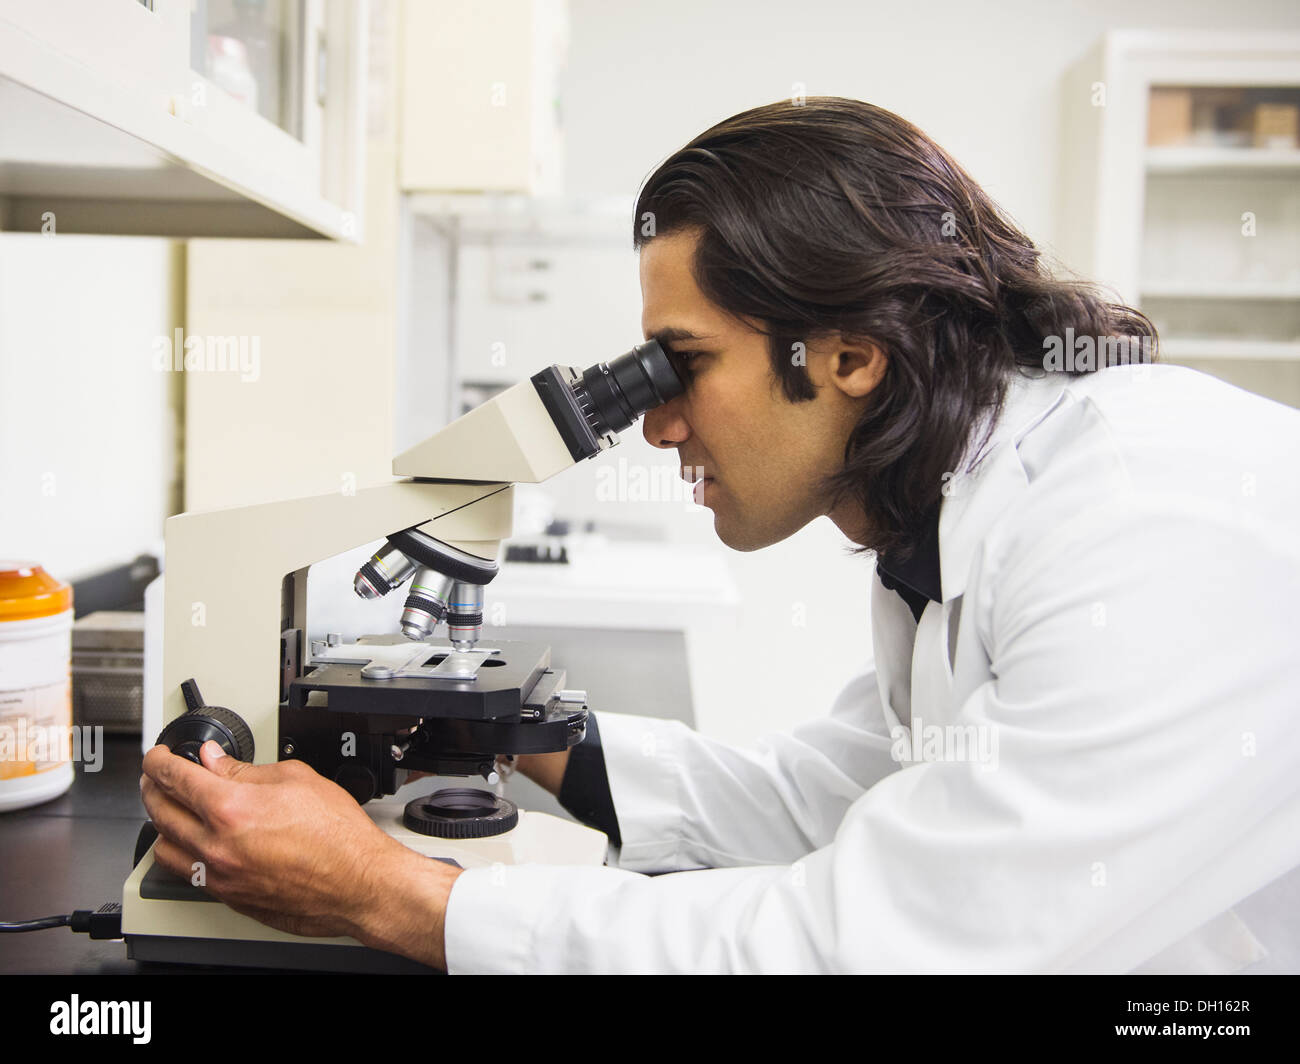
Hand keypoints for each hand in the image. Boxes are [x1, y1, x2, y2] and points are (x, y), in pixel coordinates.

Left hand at [140, 741, 461, 967]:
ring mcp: (220, 876)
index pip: (174, 777)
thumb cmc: (339, 835)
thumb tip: (217, 761)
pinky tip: (192, 843)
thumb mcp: (297, 779)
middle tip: (157, 776)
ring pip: (164, 849)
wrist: (358, 883)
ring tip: (170, 810)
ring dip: (161, 825)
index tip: (158, 756)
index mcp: (231, 808)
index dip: (159, 760)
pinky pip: (187, 873)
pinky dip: (181, 853)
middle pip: (160, 811)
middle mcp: (216, 845)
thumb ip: (247, 769)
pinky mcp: (228, 897)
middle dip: (152, 787)